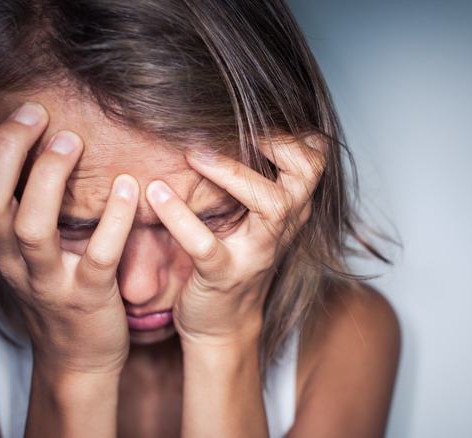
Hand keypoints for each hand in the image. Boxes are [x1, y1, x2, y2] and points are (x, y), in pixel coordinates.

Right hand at [0, 92, 138, 374]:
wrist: (77, 355)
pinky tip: (128, 187)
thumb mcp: (18, 245)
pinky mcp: (88, 296)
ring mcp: (47, 279)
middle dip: (5, 150)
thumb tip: (12, 132)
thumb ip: (11, 199)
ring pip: (31, 227)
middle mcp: (8, 258)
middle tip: (35, 112)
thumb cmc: (52, 285)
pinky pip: (98, 256)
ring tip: (71, 141)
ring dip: (48, 179)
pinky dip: (114, 220)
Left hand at [145, 139, 324, 346]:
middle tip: (231, 124)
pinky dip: (180, 217)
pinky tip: (157, 193)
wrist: (223, 326)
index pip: (315, 159)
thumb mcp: (252, 218)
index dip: (294, 131)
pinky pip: (206, 244)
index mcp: (290, 208)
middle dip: (277, 142)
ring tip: (192, 154)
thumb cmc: (233, 260)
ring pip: (272, 205)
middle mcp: (282, 227)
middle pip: (308, 173)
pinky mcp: (224, 276)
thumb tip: (227, 122)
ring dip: (232, 172)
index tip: (256, 112)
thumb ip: (254, 179)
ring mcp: (257, 253)